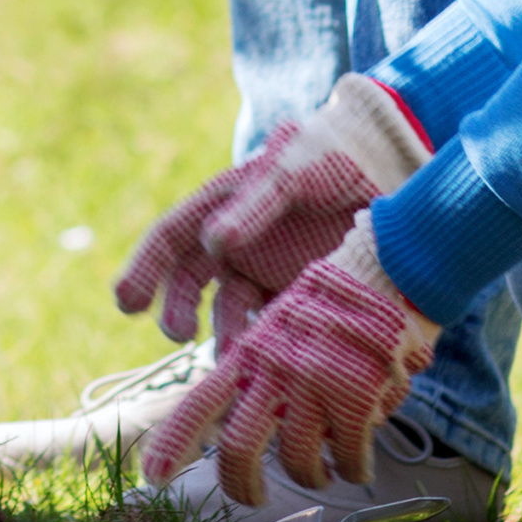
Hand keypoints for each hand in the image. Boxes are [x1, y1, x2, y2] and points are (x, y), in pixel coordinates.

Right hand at [113, 73, 434, 342]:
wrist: (394, 171)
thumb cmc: (334, 156)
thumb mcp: (292, 171)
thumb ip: (254, 205)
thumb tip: (213, 243)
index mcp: (222, 205)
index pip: (170, 239)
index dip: (144, 270)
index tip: (127, 304)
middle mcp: (236, 243)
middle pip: (189, 284)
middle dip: (176, 311)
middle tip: (178, 336)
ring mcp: (266, 272)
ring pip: (229, 313)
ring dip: (223, 336)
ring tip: (233, 357)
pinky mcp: (299, 297)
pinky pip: (272, 326)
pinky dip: (265, 348)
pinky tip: (268, 365)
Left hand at [143, 219, 440, 504]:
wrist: (391, 267)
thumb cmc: (337, 296)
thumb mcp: (282, 321)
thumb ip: (261, 367)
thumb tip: (240, 419)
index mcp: (252, 350)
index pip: (200, 402)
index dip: (173, 442)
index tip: (154, 476)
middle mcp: (276, 370)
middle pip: (239, 449)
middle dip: (241, 486)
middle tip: (252, 497)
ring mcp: (315, 386)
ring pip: (297, 463)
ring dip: (310, 476)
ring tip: (322, 472)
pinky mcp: (357, 400)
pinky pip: (350, 459)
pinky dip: (354, 468)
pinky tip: (358, 464)